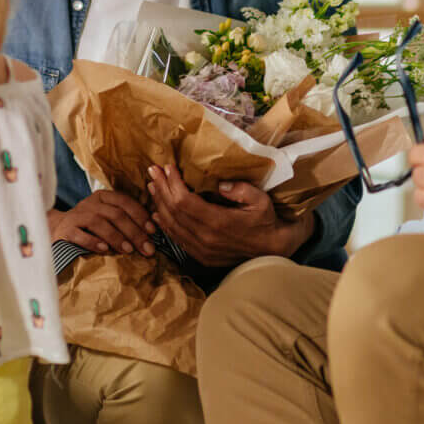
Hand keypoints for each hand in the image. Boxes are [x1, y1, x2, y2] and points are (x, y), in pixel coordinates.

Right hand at [49, 191, 155, 256]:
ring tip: (128, 250)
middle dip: (134, 232)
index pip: (124, 202)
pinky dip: (93, 242)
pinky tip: (104, 250)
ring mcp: (77, 215)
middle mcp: (90, 203)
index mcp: (103, 197)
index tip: (152, 231)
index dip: (140, 215)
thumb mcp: (105, 217)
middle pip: (115, 214)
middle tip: (147, 248)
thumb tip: (151, 232)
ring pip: (99, 223)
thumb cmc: (89, 226)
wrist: (57, 229)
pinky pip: (80, 235)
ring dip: (116, 237)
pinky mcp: (66, 230)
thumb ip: (124, 220)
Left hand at [145, 164, 311, 266]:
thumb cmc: (266, 221)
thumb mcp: (261, 201)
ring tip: (152, 186)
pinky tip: (157, 212)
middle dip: (161, 189)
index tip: (168, 167)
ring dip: (159, 204)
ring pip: (171, 226)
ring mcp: (201, 249)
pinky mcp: (200, 256)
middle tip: (153, 171)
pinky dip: (164, 223)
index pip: (184, 202)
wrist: (271, 251)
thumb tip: (220, 184)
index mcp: (218, 223)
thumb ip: (241, 190)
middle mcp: (205, 238)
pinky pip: (176, 238)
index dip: (172, 184)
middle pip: (173, 212)